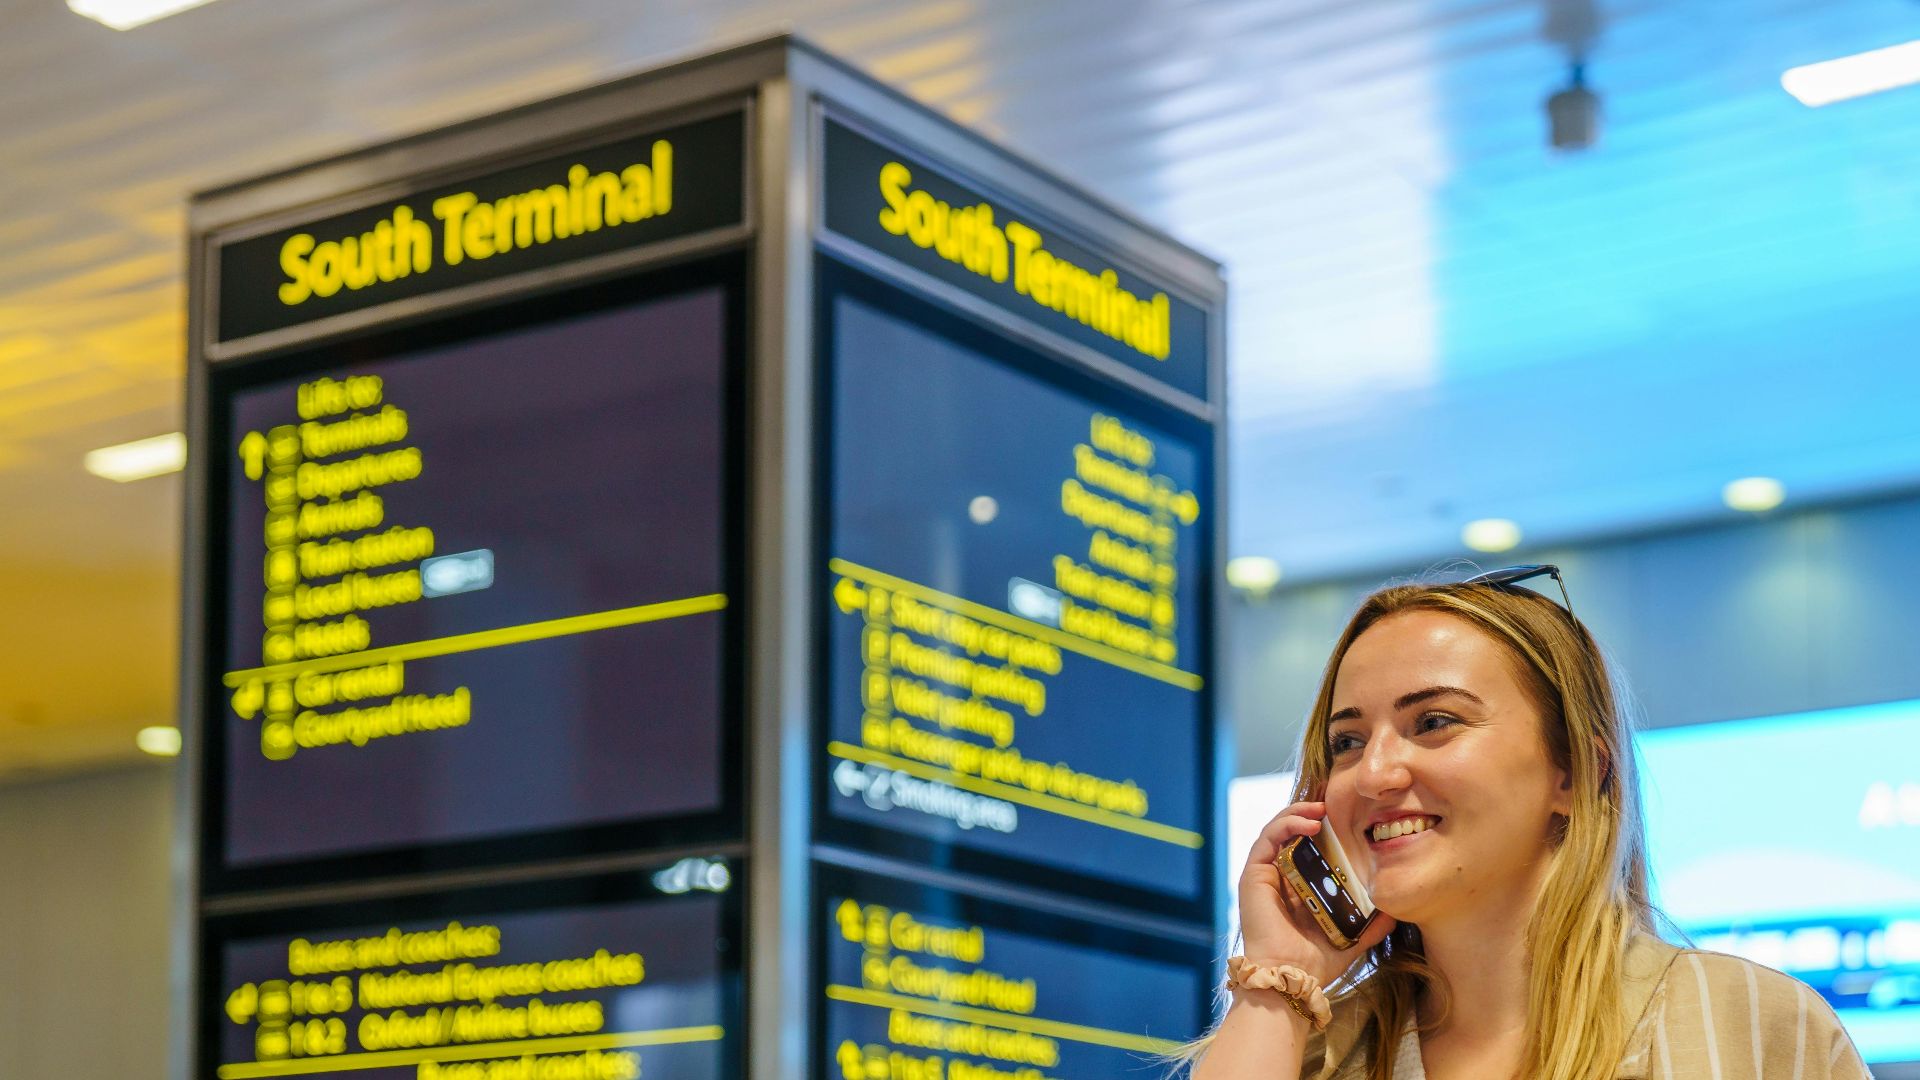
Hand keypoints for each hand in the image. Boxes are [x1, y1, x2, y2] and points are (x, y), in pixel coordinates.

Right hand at [1237, 801, 1396, 988]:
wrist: (1292, 978)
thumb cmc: (1316, 963)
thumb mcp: (1352, 938)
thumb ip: (1372, 925)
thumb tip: (1395, 912)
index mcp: (1298, 889)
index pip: (1308, 848)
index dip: (1324, 830)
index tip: (1345, 818)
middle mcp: (1279, 878)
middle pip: (1292, 834)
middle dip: (1311, 814)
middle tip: (1334, 805)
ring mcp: (1264, 875)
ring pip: (1277, 830)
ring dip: (1299, 813)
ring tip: (1322, 810)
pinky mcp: (1253, 875)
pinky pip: (1268, 839)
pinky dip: (1287, 824)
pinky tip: (1310, 824)